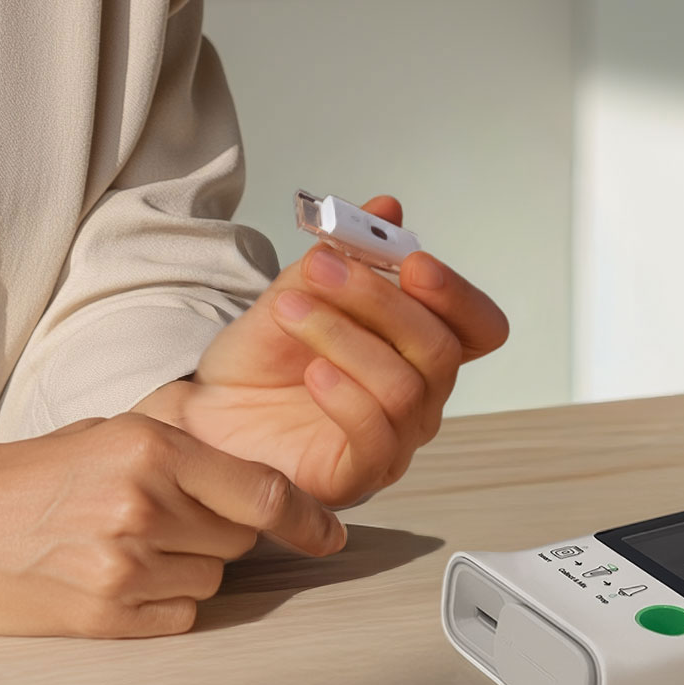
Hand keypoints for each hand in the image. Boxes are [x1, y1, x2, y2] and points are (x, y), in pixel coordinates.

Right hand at [0, 413, 344, 637]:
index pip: (262, 493)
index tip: (330, 536)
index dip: (308, 519)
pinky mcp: (104, 617)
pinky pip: (177, 618)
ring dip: (184, 571)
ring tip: (117, 550)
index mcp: (147, 446)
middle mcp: (144, 503)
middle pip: (237, 541)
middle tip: (156, 524)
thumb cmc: (12, 480)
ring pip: (208, 582)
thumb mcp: (97, 437)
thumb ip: (173, 453)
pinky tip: (108, 583)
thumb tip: (253, 486)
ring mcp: (125, 564)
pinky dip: (160, 606)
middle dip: (215, 535)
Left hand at [143, 198, 507, 507]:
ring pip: (403, 387)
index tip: (412, 261)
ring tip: (290, 310)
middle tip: (322, 270)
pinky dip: (346, 395)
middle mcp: (418, 397)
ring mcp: (392, 440)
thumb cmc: (260, 360)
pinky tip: (312, 370)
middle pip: (439, 350)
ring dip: (342, 336)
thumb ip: (344, 257)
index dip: (457, 294)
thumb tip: (387, 209)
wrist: (206, 409)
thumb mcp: (297, 291)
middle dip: (380, 300)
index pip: (477, 327)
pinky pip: (374, 437)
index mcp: (415, 349)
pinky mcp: (356, 475)